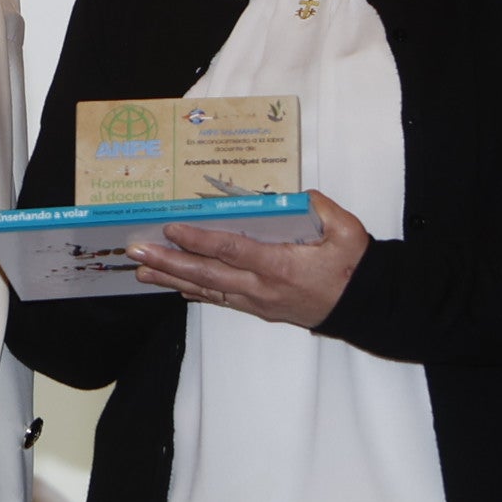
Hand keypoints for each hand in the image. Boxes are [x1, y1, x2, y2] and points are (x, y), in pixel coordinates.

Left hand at [129, 189, 370, 328]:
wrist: (363, 306)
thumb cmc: (354, 266)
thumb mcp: (346, 230)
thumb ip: (319, 207)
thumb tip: (296, 193)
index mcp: (281, 265)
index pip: (232, 250)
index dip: (199, 240)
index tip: (172, 229)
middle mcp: (263, 287)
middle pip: (207, 275)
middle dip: (169, 263)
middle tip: (137, 254)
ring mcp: (259, 301)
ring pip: (208, 291)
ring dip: (173, 280)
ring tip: (142, 272)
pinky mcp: (260, 309)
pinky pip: (221, 300)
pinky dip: (196, 293)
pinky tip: (176, 287)